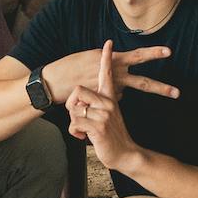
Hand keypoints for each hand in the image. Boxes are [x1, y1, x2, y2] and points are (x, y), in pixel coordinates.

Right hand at [37, 42, 175, 107]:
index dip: (153, 53)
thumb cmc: (70, 67)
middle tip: (177, 88)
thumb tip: (118, 73)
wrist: (55, 81)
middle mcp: (115, 70)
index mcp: (112, 58)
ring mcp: (111, 86)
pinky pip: (116, 97)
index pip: (137, 56)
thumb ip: (107, 64)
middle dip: (160, 84)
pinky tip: (101, 97)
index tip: (168, 52)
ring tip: (175, 93)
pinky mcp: (104, 98)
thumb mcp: (90, 59)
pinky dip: (111, 98)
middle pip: (143, 77)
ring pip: (138, 88)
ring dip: (158, 89)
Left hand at [64, 44, 142, 170]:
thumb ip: (101, 104)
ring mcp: (104, 114)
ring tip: (85, 129)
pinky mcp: (98, 126)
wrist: (126, 153)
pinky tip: (84, 136)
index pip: (107, 74)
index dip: (107, 58)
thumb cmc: (112, 135)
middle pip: (78, 92)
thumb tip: (91, 98)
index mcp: (110, 98)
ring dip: (75, 122)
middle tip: (78, 117)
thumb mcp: (109, 115)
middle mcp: (108, 103)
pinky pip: (75, 123)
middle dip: (71, 105)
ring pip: (74, 110)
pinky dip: (75, 132)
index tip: (108, 43)